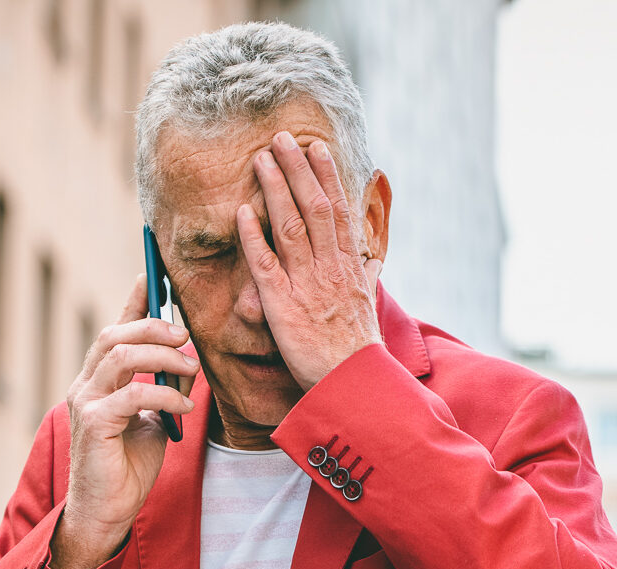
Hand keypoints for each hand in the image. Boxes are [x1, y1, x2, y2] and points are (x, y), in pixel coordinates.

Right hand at [52, 275, 197, 568]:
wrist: (108, 511)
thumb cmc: (128, 467)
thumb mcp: (153, 419)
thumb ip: (163, 388)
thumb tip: (189, 362)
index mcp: (98, 380)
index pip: (115, 329)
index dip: (134, 300)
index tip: (153, 273)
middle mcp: (85, 385)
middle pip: (114, 335)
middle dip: (154, 326)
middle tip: (187, 337)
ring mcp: (85, 403)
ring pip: (120, 356)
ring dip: (162, 356)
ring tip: (191, 369)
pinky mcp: (94, 425)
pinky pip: (133, 395)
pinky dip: (165, 394)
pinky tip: (185, 406)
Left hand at [236, 132, 384, 390]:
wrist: (352, 382)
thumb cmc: (357, 348)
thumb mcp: (368, 305)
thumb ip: (368, 278)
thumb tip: (375, 261)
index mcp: (348, 265)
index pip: (337, 210)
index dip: (326, 176)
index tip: (316, 148)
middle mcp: (329, 267)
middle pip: (314, 207)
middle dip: (297, 170)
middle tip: (281, 138)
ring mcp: (306, 284)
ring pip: (290, 226)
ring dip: (274, 189)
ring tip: (261, 159)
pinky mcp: (282, 304)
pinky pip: (265, 265)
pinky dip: (253, 237)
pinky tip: (242, 212)